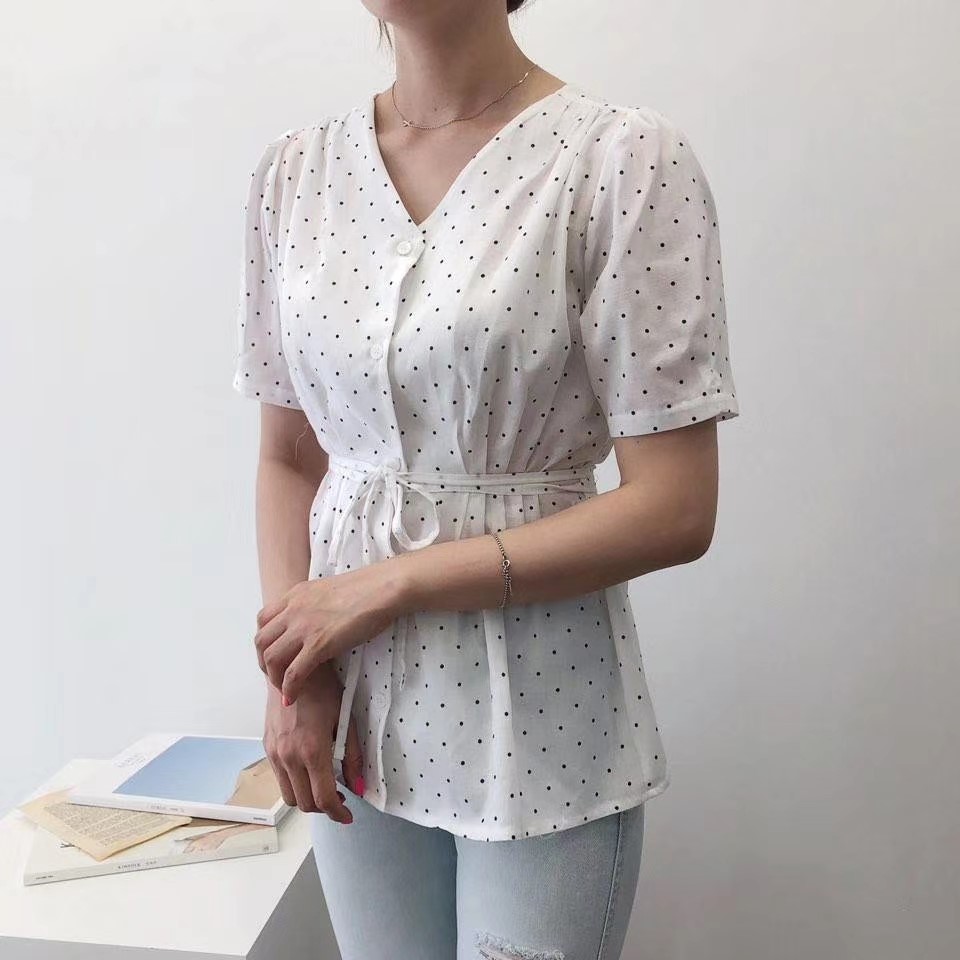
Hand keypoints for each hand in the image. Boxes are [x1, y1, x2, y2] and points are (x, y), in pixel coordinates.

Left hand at [254, 561, 406, 703]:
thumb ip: (314, 605)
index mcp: (296, 595)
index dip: (264, 641)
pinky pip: (293, 673)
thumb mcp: (328, 591)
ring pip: (272, 658)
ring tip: (286, 688)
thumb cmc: (367, 589)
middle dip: (264, 663)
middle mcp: (293, 609)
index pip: (264, 620)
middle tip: (277, 675)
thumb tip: (315, 623)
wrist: (383, 588)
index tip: (274, 654)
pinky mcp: (319, 644)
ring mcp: (304, 627)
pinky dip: (289, 689)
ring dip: (274, 678)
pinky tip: (292, 698)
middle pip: (261, 641)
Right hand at [262, 664, 364, 822]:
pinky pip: (280, 778)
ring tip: (323, 784)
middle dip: (324, 807)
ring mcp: (274, 754)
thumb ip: (353, 756)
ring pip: (289, 796)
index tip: (348, 816)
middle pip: (305, 803)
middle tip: (339, 797)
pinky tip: (308, 769)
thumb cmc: (323, 690)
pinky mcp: (266, 748)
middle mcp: (289, 756)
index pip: (323, 798)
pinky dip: (295, 783)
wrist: (291, 669)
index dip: (337, 813)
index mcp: (312, 750)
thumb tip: (359, 786)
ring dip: (307, 798)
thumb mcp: (345, 719)